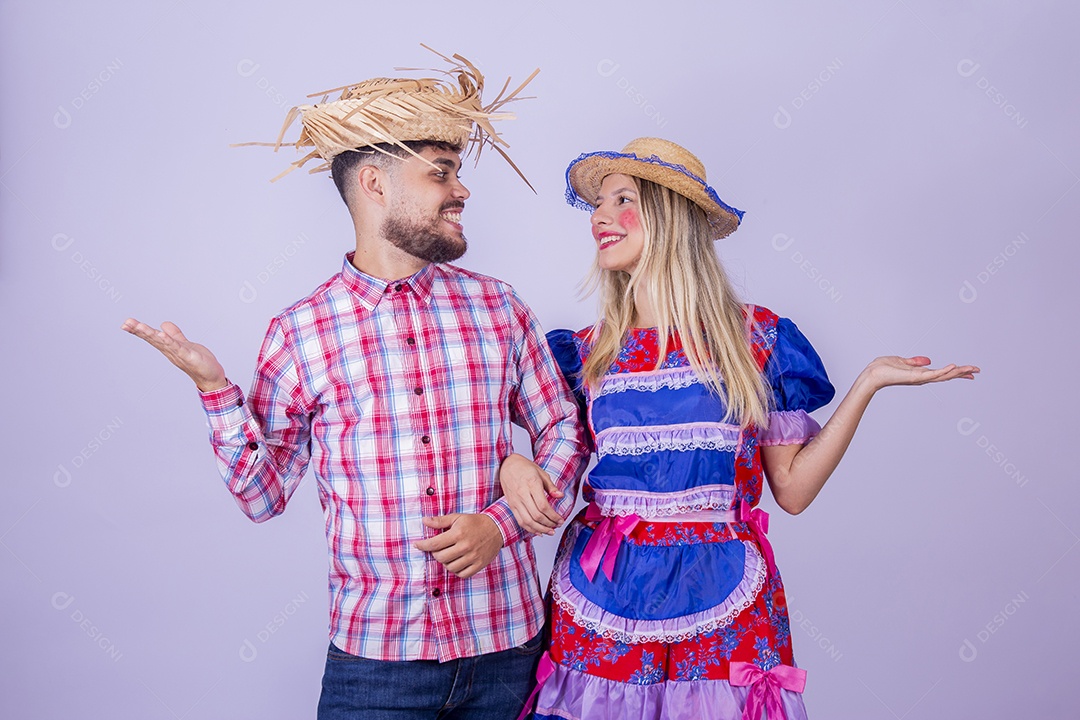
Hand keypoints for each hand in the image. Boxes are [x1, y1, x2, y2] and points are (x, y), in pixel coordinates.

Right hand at [121, 318, 227, 391]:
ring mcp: (179, 354)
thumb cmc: (198, 362)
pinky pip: (178, 348)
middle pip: (153, 339)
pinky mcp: (189, 356)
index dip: (140, 330)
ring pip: (162, 342)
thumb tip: (163, 324)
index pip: (152, 337)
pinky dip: (169, 341)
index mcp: (168, 348)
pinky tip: (162, 334)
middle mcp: (171, 352)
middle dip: (140, 331)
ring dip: (151, 334)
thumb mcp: (184, 344)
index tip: (126, 323)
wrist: (212, 376)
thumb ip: (174, 335)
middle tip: (126, 323)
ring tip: (139, 326)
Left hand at [413, 513, 502, 578]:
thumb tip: (424, 521)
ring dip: (446, 562)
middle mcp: (465, 546)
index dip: (423, 545)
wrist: (497, 528)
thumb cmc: (475, 522)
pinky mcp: (479, 564)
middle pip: (440, 557)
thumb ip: (440, 521)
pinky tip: (456, 563)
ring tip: (448, 555)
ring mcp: (473, 557)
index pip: (435, 544)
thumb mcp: (457, 518)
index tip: (417, 545)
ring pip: (450, 567)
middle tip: (438, 548)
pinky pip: (462, 574)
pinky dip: (456, 570)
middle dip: (435, 553)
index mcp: (458, 534)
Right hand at [499, 453, 562, 535]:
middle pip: (536, 515)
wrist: (506, 465)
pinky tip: (538, 531)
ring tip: (550, 531)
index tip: (561, 519)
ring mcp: (515, 501)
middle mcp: (522, 494)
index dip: (553, 516)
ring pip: (528, 521)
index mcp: (532, 484)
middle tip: (558, 525)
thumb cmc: (525, 468)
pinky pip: (520, 521)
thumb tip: (561, 496)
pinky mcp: (511, 505)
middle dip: (549, 524)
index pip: (543, 506)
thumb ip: (551, 487)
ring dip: (540, 529)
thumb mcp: (541, 473)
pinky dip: (530, 529)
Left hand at [862, 355, 979, 391]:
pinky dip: (944, 371)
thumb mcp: (901, 361)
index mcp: (920, 374)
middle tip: (978, 371)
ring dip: (958, 372)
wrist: (872, 374)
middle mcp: (923, 378)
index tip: (970, 371)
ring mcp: (920, 378)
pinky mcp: (915, 377)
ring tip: (972, 369)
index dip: (956, 371)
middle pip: (947, 375)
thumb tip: (927, 360)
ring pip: (943, 375)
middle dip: (962, 373)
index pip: (942, 373)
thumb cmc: (883, 368)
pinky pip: (933, 374)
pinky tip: (954, 367)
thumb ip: (914, 361)